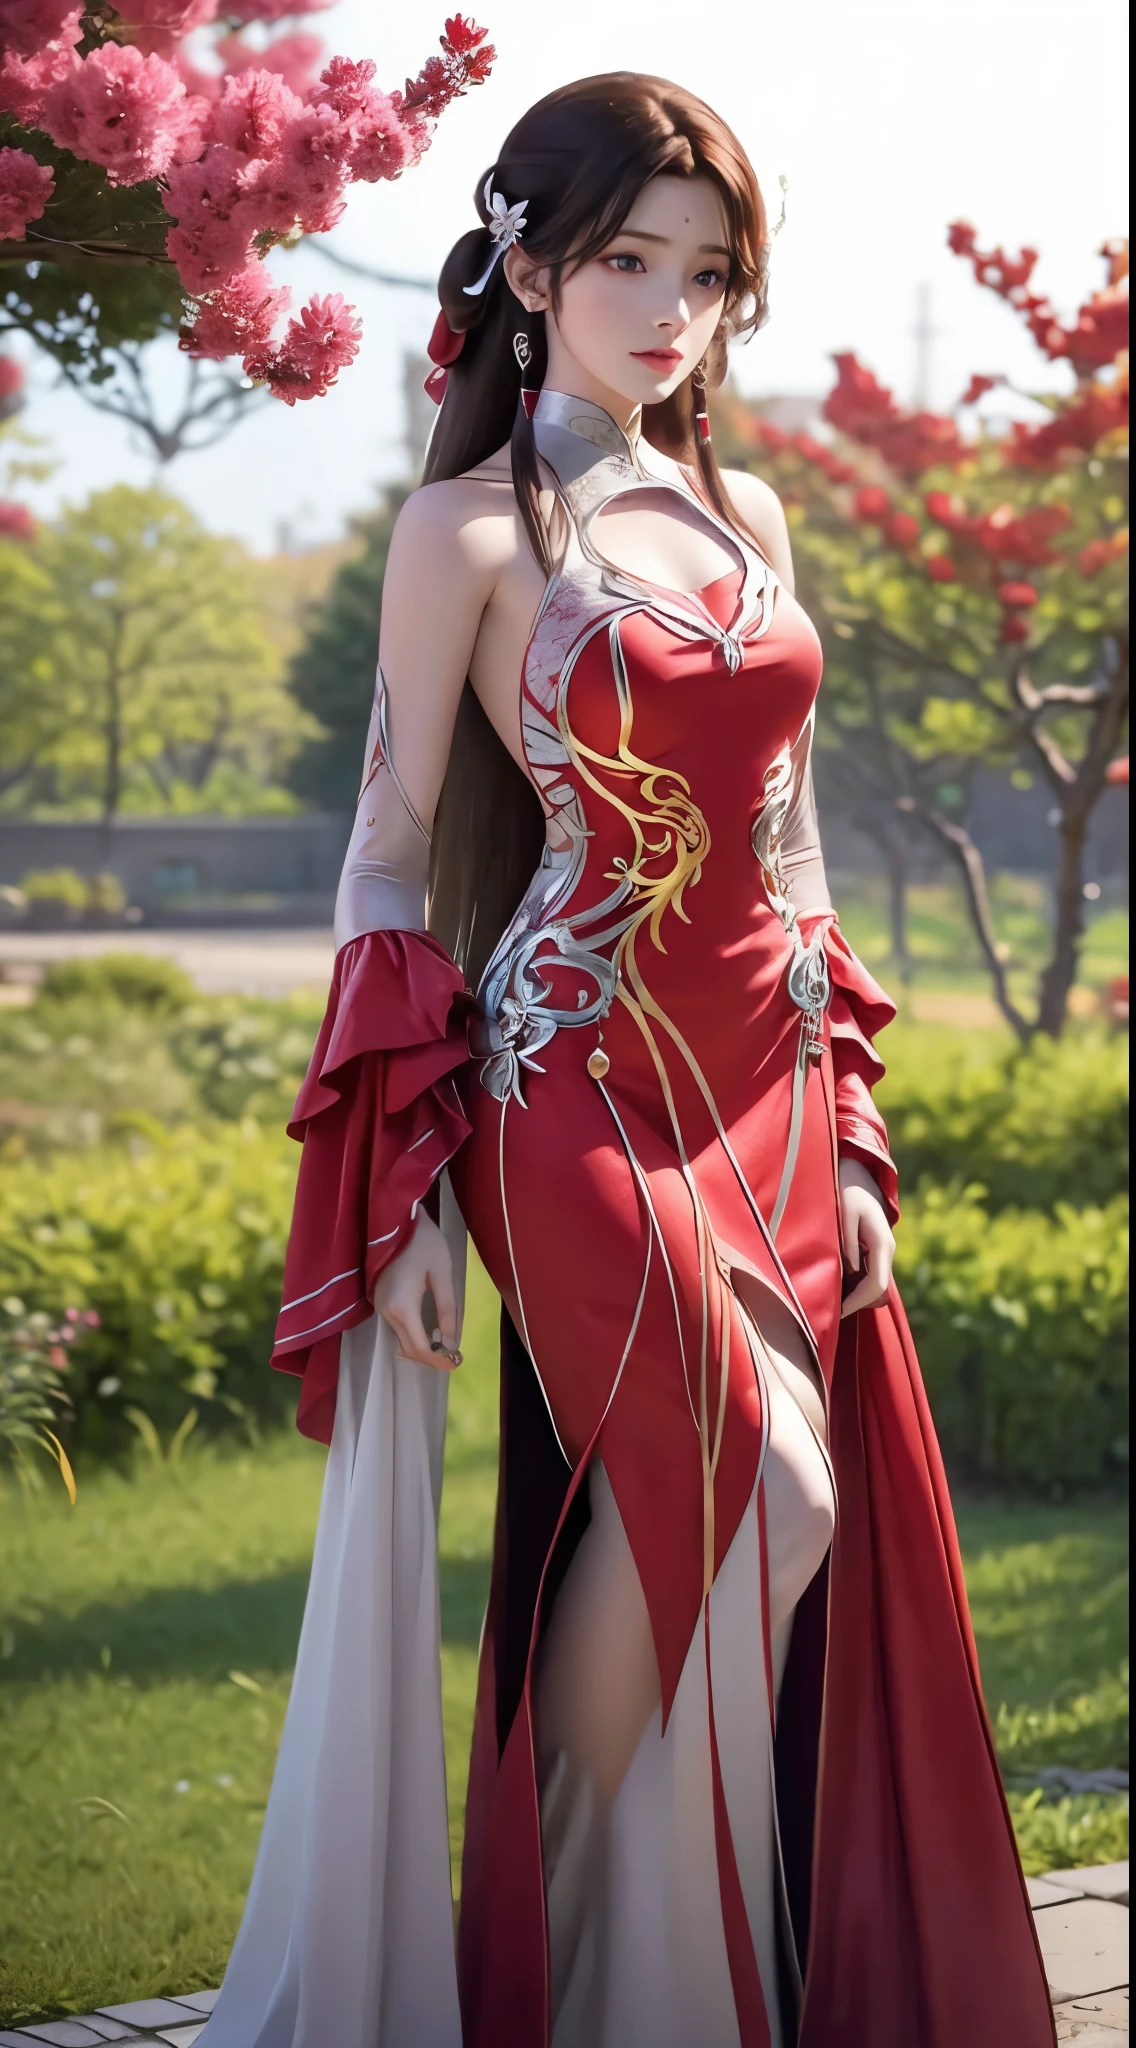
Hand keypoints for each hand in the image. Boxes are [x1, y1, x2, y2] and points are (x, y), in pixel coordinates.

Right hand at [373, 1211, 459, 1368]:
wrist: (396, 1219)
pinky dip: (413, 1336)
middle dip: (432, 1358)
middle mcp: (387, 1312)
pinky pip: (397, 1328)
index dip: (439, 1360)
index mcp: (403, 1307)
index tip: (457, 1363)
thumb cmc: (424, 1242)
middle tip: (454, 1357)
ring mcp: (380, 1306)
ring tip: (446, 1346)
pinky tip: (430, 1331)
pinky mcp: (380, 1300)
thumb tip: (451, 1340)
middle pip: (408, 1349)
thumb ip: (448, 1309)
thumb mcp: (443, 1274)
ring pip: (401, 1340)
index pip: (420, 1348)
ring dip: (422, 1348)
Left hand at [838, 1156, 894, 1318]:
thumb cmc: (846, 1189)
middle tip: (825, 1315)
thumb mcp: (845, 1211)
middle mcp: (886, 1250)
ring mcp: (881, 1252)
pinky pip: (865, 1276)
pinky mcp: (872, 1252)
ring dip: (852, 1297)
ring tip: (824, 1304)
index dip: (857, 1302)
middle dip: (854, 1304)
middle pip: (876, 1291)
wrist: (856, 1174)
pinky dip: (851, 1286)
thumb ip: (847, 1241)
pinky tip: (831, 1288)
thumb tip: (849, 1272)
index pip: (876, 1284)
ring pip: (871, 1285)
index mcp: (882, 1242)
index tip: (835, 1313)